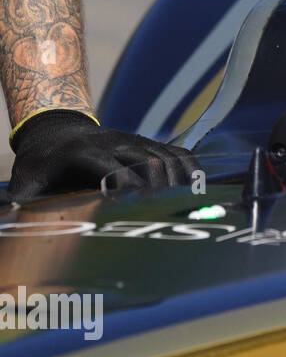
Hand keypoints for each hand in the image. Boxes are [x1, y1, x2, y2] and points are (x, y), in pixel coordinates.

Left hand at [8, 110, 197, 200]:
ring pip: (165, 155)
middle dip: (159, 189)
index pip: (113, 169)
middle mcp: (112, 142)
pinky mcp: (146, 142)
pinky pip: (176, 151)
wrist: (54, 128)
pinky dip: (190, 168)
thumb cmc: (39, 163)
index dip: (127, 189)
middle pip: (146, 160)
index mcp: (82, 152)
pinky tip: (198, 186)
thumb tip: (12, 227)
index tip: (135, 210)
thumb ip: (21, 206)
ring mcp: (133, 139)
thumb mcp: (23, 182)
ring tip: (184, 205)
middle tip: (166, 214)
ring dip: (178, 180)